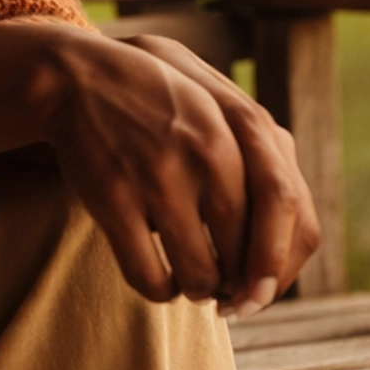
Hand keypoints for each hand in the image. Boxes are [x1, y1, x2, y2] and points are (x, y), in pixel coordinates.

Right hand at [43, 26, 319, 312]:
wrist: (77, 76)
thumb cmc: (159, 105)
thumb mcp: (219, 113)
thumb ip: (261, 164)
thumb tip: (284, 248)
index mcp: (241, 132)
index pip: (292, 220)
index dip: (280, 268)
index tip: (262, 290)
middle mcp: (207, 154)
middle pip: (246, 255)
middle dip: (238, 288)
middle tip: (224, 294)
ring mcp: (158, 177)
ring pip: (201, 274)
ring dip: (199, 290)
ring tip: (191, 282)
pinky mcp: (114, 199)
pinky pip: (150, 276)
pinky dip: (159, 290)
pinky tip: (158, 276)